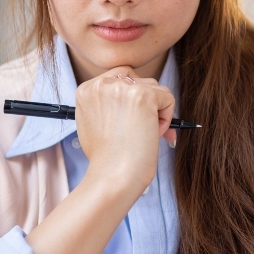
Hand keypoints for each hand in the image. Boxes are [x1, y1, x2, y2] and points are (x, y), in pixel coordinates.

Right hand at [74, 66, 176, 194]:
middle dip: (145, 103)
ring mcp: (122, 88)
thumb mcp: (95, 124)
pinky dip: (167, 117)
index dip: (129, 99)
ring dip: (156, 111)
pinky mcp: (143, 96)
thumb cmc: (106, 159)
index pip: (119, 78)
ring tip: (145, 134)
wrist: (112, 176)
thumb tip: (135, 103)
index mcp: (86, 90)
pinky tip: (153, 134)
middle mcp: (101, 84)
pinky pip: (168, 97)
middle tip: (141, 129)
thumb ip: (108, 106)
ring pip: (155, 88)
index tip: (129, 120)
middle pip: (137, 80)